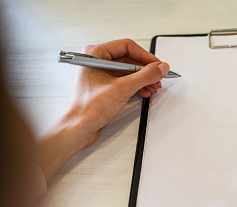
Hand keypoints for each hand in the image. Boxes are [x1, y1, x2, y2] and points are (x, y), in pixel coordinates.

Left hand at [38, 39, 169, 180]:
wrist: (77, 129)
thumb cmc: (87, 109)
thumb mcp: (122, 89)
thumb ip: (145, 76)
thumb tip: (160, 68)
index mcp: (95, 54)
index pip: (126, 46)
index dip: (145, 56)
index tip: (158, 65)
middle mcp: (96, 62)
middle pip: (128, 59)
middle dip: (145, 70)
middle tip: (158, 77)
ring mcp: (99, 75)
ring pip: (127, 71)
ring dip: (142, 79)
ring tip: (153, 87)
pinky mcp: (103, 87)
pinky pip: (123, 81)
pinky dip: (135, 86)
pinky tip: (144, 92)